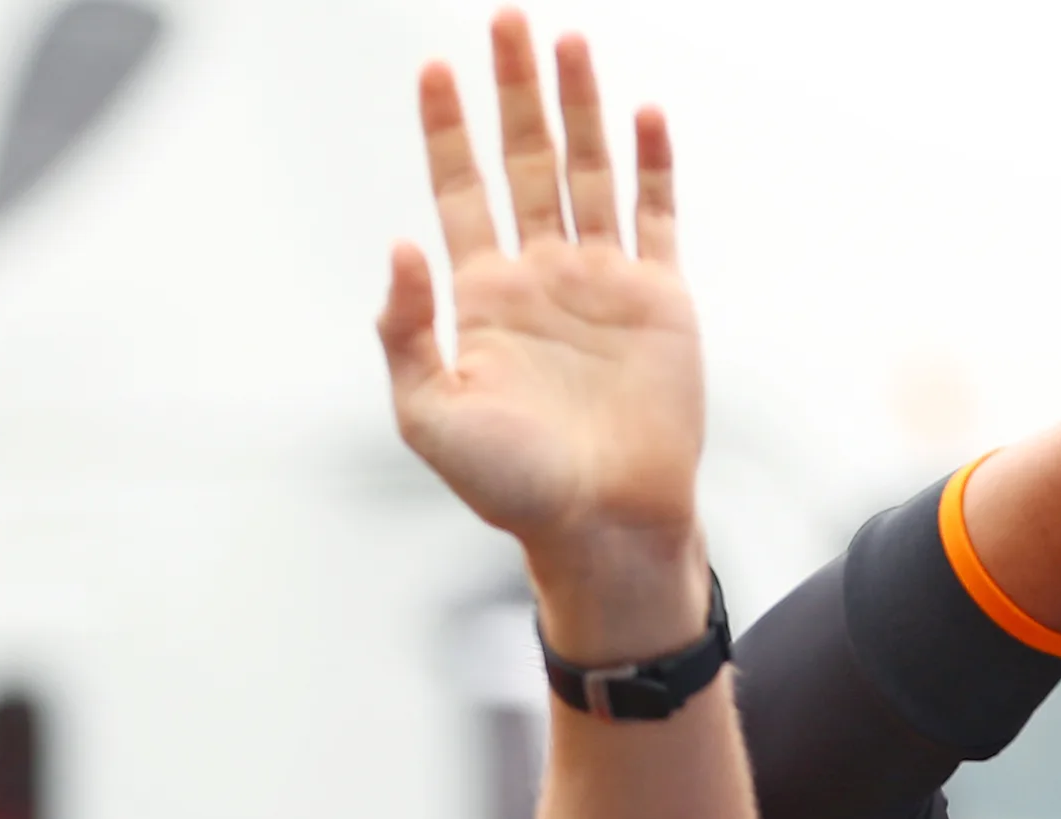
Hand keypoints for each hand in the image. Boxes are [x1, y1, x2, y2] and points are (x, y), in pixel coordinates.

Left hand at [381, 12, 703, 653]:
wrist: (602, 526)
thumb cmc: (513, 487)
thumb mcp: (429, 417)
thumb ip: (405, 333)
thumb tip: (401, 245)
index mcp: (485, 298)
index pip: (459, 191)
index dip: (447, 130)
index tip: (434, 69)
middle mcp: (542, 277)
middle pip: (524, 160)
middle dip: (513, 91)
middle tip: (507, 18)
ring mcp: (602, 283)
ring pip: (588, 171)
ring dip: (579, 107)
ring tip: (567, 43)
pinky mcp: (659, 300)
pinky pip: (655, 216)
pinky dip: (650, 164)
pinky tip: (641, 114)